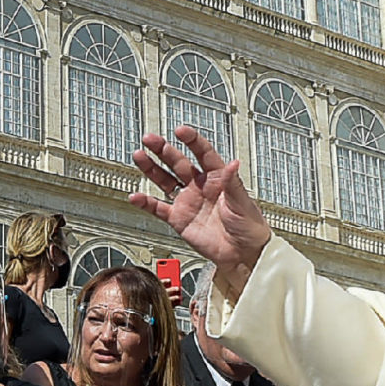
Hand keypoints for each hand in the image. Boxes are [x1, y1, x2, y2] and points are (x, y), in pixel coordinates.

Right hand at [131, 126, 272, 297]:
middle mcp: (200, 186)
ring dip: (151, 168)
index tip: (181, 131)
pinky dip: (146, 202)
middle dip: (164, 150)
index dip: (192, 141)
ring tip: (139, 156)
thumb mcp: (242, 202)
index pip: (203, 153)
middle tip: (150, 139)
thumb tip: (233, 164)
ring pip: (165, 180)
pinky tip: (136, 196)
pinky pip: (159, 208)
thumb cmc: (249, 226)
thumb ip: (233, 183)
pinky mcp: (178, 219)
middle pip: (178, 163)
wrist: (242, 254)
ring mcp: (187, 201)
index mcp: (217, 178)